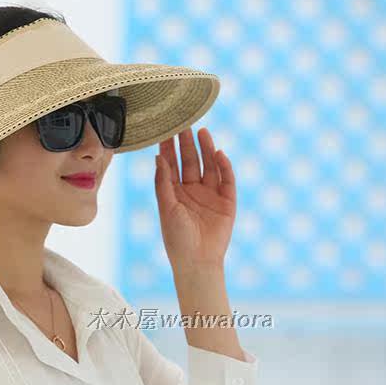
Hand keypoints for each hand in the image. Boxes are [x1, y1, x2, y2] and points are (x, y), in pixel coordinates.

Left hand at [154, 127, 235, 272]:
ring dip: (207, 150)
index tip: (166, 129)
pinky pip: (226, 180)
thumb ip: (163, 183)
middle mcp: (192, 190)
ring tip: (203, 132)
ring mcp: (210, 195)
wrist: (197, 261)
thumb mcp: (166, 207)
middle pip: (190, 161)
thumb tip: (158, 157)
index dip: (169, 148)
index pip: (171, 165)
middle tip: (185, 123)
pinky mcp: (227, 202)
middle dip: (187, 144)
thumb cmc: (176, 237)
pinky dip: (224, 167)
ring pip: (209, 166)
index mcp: (174, 192)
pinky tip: (219, 154)